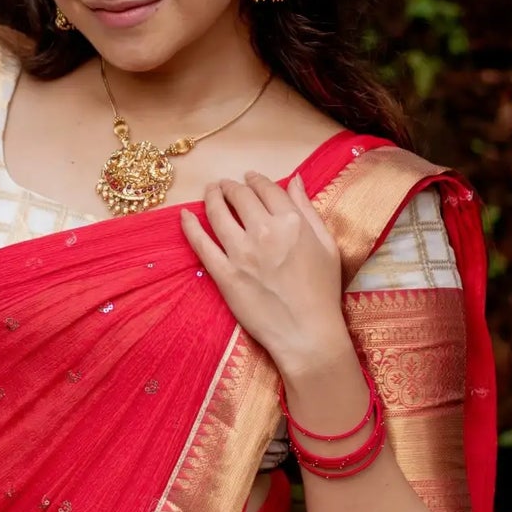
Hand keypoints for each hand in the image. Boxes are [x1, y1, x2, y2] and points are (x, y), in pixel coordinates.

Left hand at [180, 172, 344, 368]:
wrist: (307, 333)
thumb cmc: (323, 291)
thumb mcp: (327, 245)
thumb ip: (309, 209)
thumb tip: (297, 180)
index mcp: (292, 222)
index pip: (267, 188)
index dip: (255, 179)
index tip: (248, 178)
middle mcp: (264, 231)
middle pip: (240, 196)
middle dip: (231, 186)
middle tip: (225, 185)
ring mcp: (241, 253)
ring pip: (217, 213)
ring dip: (211, 197)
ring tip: (210, 192)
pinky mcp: (224, 274)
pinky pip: (201, 244)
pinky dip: (190, 226)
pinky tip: (184, 216)